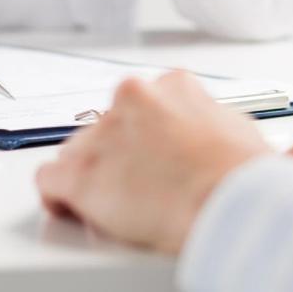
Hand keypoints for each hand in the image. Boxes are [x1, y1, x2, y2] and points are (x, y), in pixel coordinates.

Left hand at [36, 71, 270, 252]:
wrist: (230, 204)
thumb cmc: (242, 176)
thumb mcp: (239, 128)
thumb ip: (211, 119)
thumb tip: (213, 130)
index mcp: (172, 85)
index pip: (143, 104)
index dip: (146, 136)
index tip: (153, 157)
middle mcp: (131, 99)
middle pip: (108, 127)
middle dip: (119, 154)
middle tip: (140, 185)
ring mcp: (103, 135)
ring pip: (79, 152)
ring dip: (94, 175)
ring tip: (117, 204)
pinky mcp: (80, 173)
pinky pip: (50, 180)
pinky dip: (60, 196)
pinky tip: (74, 207)